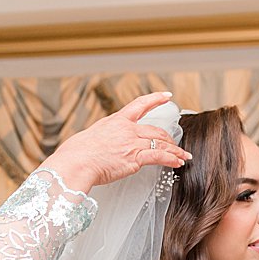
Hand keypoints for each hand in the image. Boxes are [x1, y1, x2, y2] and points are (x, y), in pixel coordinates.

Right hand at [38, 92, 190, 192]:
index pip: (140, 105)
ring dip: (175, 152)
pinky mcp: (135, 158)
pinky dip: (171, 160)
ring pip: (161, 144)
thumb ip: (100, 140)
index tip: (166, 96)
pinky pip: (159, 157)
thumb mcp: (88, 138)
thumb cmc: (76, 154)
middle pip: (155, 131)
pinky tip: (177, 163)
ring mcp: (132, 143)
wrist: (77, 162)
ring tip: (183, 157)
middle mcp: (127, 129)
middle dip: (168, 139)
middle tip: (175, 145)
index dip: (155, 99)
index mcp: (116, 121)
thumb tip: (98, 147)